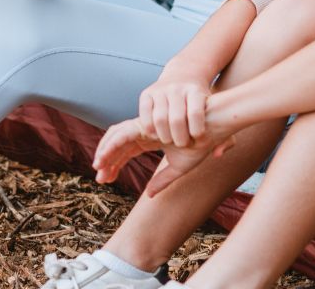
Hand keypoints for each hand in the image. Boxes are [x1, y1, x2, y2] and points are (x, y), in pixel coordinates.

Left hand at [94, 117, 235, 196]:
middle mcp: (147, 128)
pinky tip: (107, 154)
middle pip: (119, 141)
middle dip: (105, 157)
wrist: (216, 122)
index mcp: (151, 137)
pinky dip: (114, 143)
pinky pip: (126, 131)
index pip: (126, 149)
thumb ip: (164, 179)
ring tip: (98, 165)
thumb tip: (149, 195)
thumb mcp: (181, 166)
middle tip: (99, 177)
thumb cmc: (203, 141)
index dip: (113, 163)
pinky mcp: (150, 119)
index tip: (105, 179)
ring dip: (105, 150)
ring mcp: (148, 122)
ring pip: (118, 134)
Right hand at [136, 70, 211, 148]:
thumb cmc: (201, 102)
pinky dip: (149, 129)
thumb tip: (217, 155)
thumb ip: (225, 137)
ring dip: (164, 136)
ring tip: (170, 140)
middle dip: (179, 138)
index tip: (197, 137)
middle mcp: (177, 88)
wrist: (184, 73)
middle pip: (176, 119)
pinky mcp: (147, 93)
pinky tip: (157, 134)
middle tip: (182, 144)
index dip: (196, 131)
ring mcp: (160, 90)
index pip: (195, 113)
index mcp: (195, 91)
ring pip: (159, 119)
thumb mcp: (216, 111)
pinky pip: (144, 115)